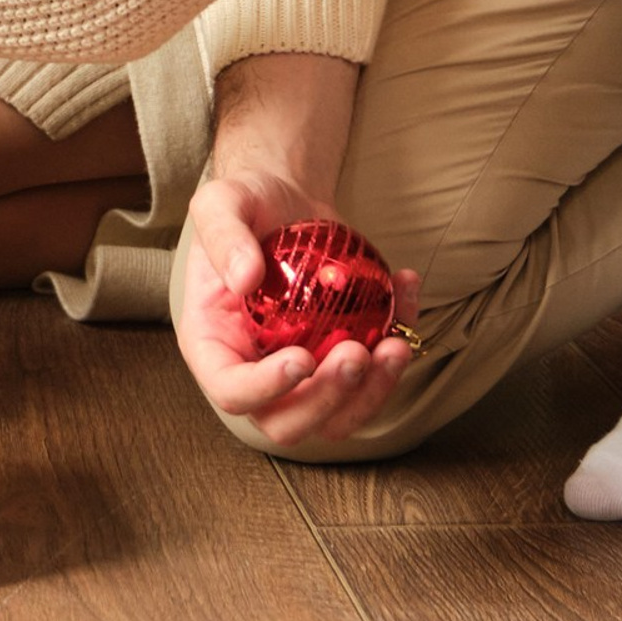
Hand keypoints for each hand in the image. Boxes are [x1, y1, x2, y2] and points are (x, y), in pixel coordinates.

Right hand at [173, 170, 420, 449]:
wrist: (286, 198)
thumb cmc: (246, 201)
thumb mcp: (221, 202)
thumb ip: (223, 234)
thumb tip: (245, 279)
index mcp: (214, 344)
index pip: (231, 391)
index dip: (265, 390)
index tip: (301, 359)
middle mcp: (254, 370)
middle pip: (287, 423)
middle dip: (327, 400)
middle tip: (356, 352)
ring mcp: (302, 372)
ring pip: (337, 418)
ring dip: (372, 395)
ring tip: (395, 345)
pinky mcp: (339, 359)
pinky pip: (373, 379)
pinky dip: (398, 350)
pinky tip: (407, 292)